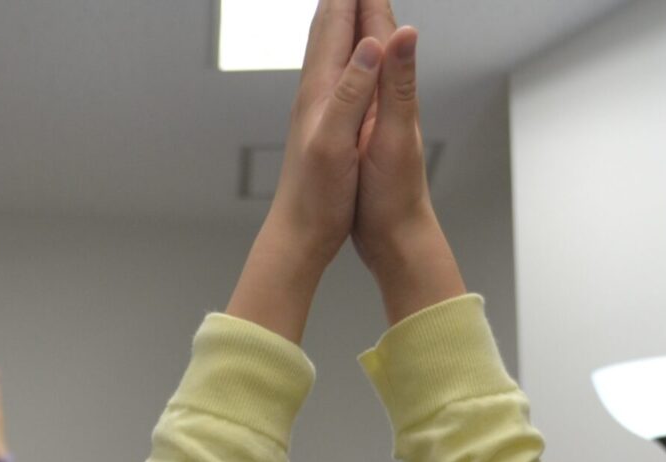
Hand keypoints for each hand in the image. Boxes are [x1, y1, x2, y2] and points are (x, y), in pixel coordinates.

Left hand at [265, 0, 386, 269]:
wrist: (297, 236)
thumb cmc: (316, 198)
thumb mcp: (335, 142)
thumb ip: (351, 92)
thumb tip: (368, 45)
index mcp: (320, 93)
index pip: (335, 26)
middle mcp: (314, 95)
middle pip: (327, 30)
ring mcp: (316, 110)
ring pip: (327, 49)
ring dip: (339, 19)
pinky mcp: (322, 127)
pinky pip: (332, 75)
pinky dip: (340, 53)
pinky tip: (341, 60)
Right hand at [350, 4, 464, 322]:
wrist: (398, 237)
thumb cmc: (393, 195)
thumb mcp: (394, 136)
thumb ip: (398, 84)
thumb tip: (404, 33)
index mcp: (390, 94)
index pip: (380, 29)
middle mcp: (387, 98)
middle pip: (375, 37)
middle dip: (361, 5)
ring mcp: (376, 115)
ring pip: (367, 58)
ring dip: (357, 29)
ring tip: (346, 7)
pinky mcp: (366, 133)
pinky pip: (358, 85)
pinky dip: (351, 64)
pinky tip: (346, 68)